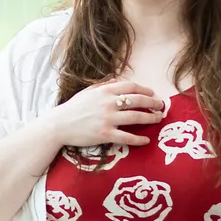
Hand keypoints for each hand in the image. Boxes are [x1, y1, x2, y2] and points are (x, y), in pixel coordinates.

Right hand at [45, 80, 165, 147]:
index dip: (145, 90)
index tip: (153, 94)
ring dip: (150, 118)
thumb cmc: (72, 108)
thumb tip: (117, 80)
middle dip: (153, 103)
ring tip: (158, 119)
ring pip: (136, 117)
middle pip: (138, 100)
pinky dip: (139, 139)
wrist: (59, 125)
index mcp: (104, 91)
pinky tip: (146, 140)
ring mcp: (107, 119)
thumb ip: (103, 85)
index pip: (131, 87)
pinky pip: (127, 137)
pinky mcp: (105, 134)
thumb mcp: (87, 92)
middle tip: (161, 106)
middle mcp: (108, 103)